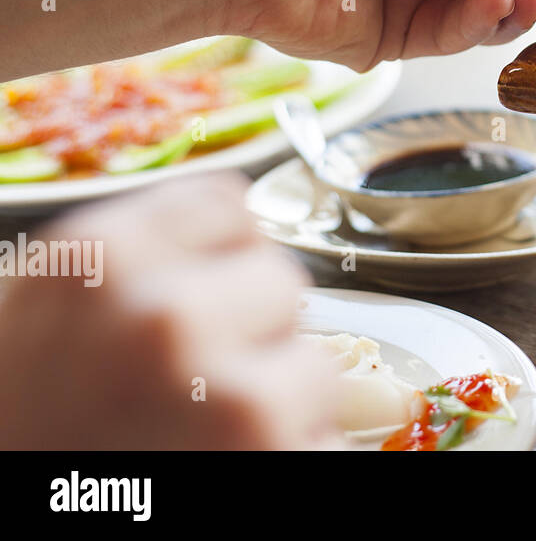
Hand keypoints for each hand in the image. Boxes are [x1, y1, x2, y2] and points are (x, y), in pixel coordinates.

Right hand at [0, 173, 338, 449]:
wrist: (5, 520)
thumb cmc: (16, 424)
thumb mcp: (43, 312)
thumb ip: (136, 260)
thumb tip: (230, 230)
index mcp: (102, 259)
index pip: (227, 207)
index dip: (217, 260)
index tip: (195, 298)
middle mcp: (166, 315)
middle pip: (278, 280)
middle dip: (249, 330)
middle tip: (185, 388)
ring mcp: (228, 391)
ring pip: (313, 363)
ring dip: (274, 401)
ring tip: (196, 439)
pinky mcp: (271, 455)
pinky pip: (322, 437)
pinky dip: (289, 454)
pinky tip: (222, 467)